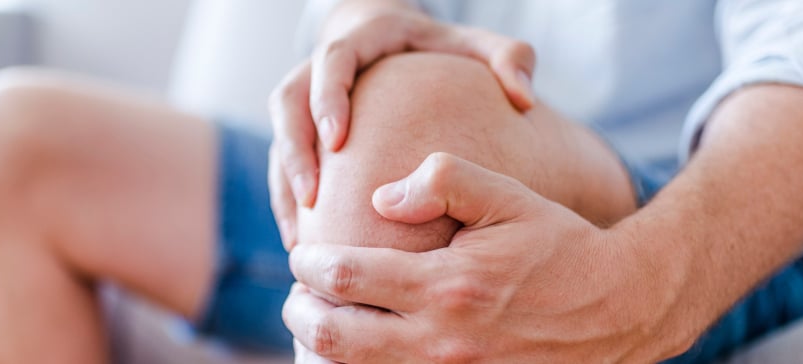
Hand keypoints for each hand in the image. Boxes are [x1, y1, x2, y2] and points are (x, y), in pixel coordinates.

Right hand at [268, 6, 536, 249]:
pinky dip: (286, 201)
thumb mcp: (475, 45)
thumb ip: (507, 58)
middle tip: (313, 195)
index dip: (328, 98)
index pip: (333, 61)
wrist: (395, 42)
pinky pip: (281, 163)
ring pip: (279, 137)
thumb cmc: (440, 48)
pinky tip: (302, 241)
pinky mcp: (300, 128)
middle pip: (288, 101)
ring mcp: (306, 98)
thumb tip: (523, 96)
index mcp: (361, 40)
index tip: (338, 140)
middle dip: (295, 149)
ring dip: (284, 185)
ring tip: (300, 235)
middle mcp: (322, 66)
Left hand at [282, 153, 685, 362]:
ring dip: (324, 347)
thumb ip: (442, 182)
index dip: (310, 263)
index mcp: (448, 285)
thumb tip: (380, 199)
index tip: (303, 253)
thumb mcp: (507, 197)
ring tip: (320, 319)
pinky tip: (360, 349)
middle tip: (298, 293)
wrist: (617, 307)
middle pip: (335, 337)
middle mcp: (443, 340)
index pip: (347, 277)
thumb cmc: (557, 245)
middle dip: (300, 313)